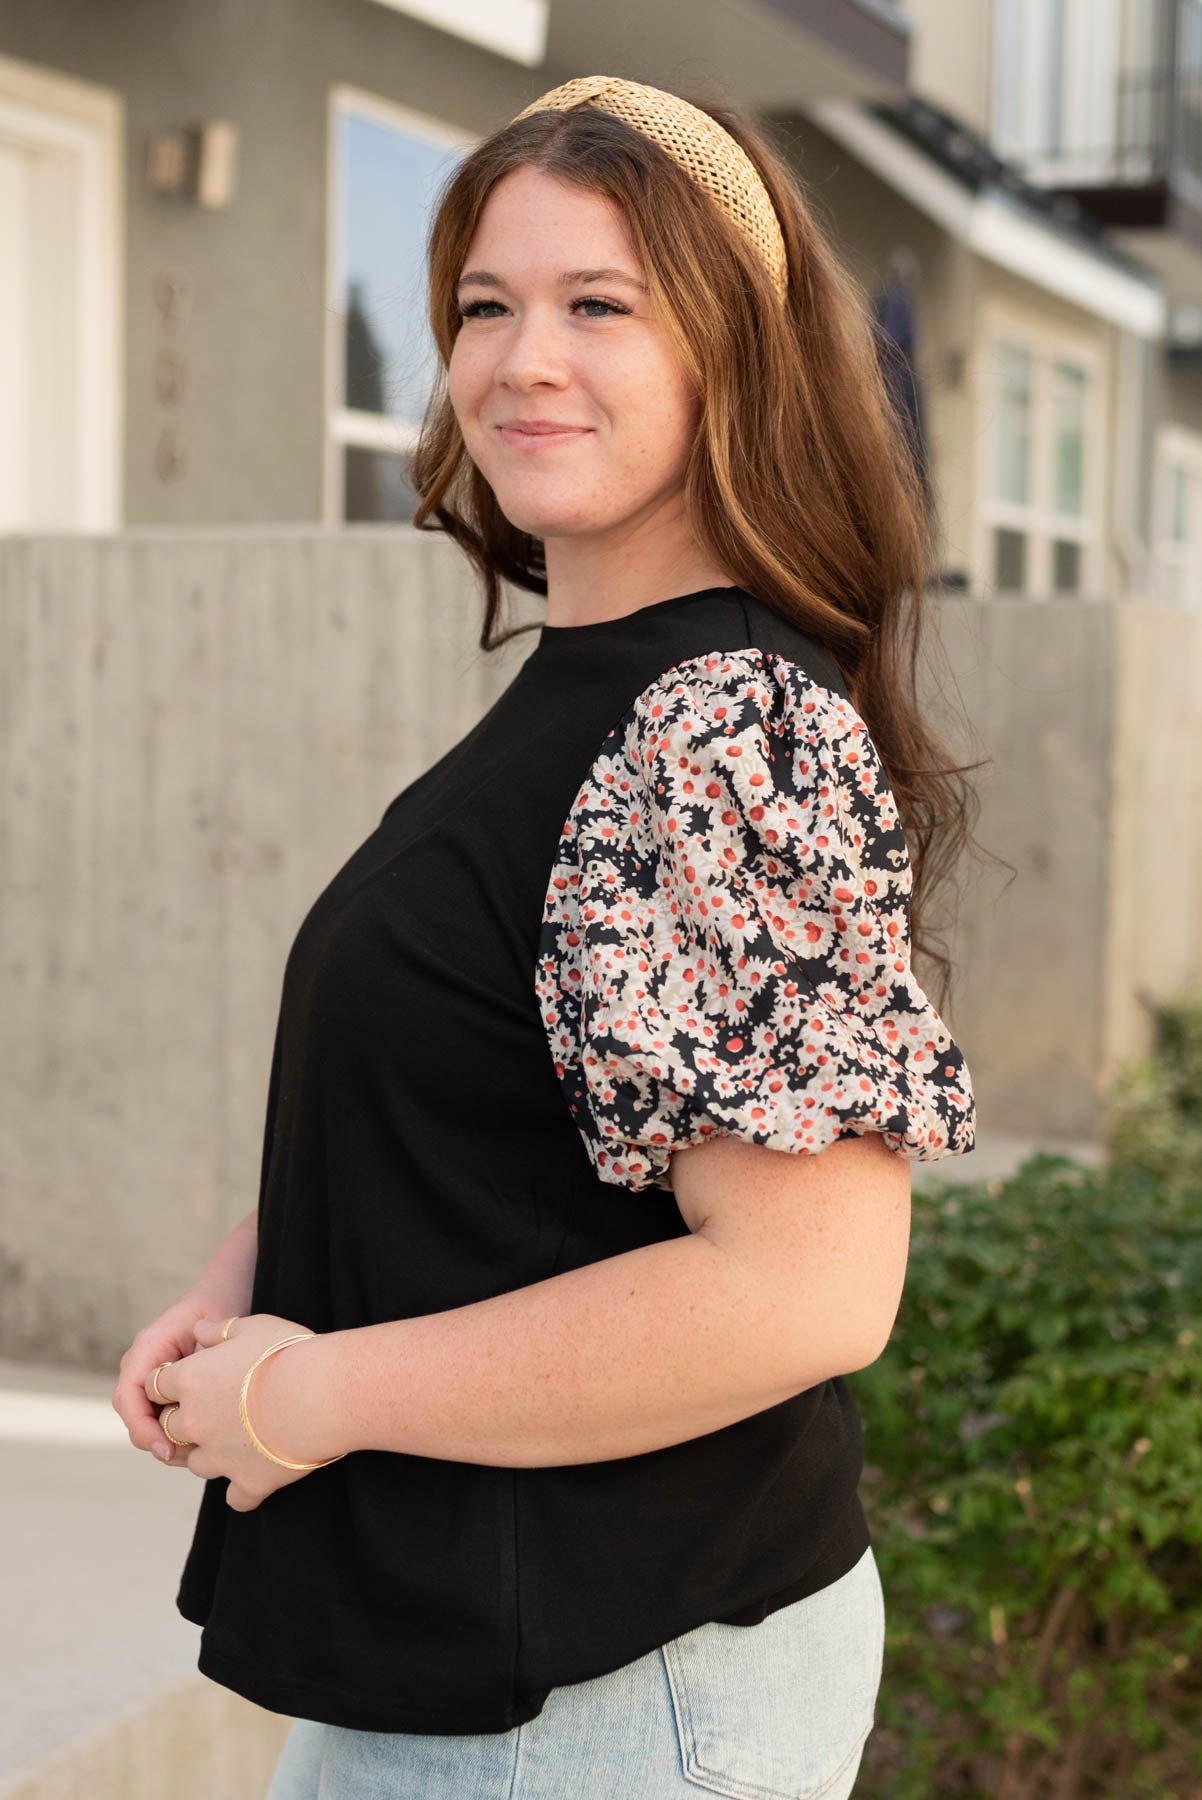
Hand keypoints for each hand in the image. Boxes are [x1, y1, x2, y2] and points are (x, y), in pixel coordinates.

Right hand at [113, 1293, 246, 1464]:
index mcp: (148, 1347)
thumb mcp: (213, 1329)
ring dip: (167, 1440)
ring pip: (148, 1420)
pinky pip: (164, 1416)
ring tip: (196, 1456)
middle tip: (182, 1458)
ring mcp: (154, 1377)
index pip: (128, 1396)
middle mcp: (144, 1364)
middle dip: (154, 1440)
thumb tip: (185, 1399)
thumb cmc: (222, 1305)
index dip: (142, 1427)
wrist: (230, 1290)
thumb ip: (197, 1361)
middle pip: (134, 1414)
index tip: (165, 1448)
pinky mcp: (168, 1388)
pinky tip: (203, 1444)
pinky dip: (178, 1433)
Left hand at [143, 1312, 336, 1511]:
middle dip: (183, 1421)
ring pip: (195, 1463)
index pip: (154, 1385)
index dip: (167, 1382)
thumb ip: (219, 1329)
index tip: (187, 1378)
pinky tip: (256, 1476)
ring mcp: (218, 1456)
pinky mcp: (247, 1482)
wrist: (322, 1394)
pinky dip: (243, 1489)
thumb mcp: (252, 1326)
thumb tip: (199, 1329)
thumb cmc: (288, 1353)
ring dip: (209, 1453)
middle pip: (168, 1427)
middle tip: (214, 1409)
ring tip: (236, 1440)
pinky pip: (235, 1497)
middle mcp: (195, 1421)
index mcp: (190, 1379)